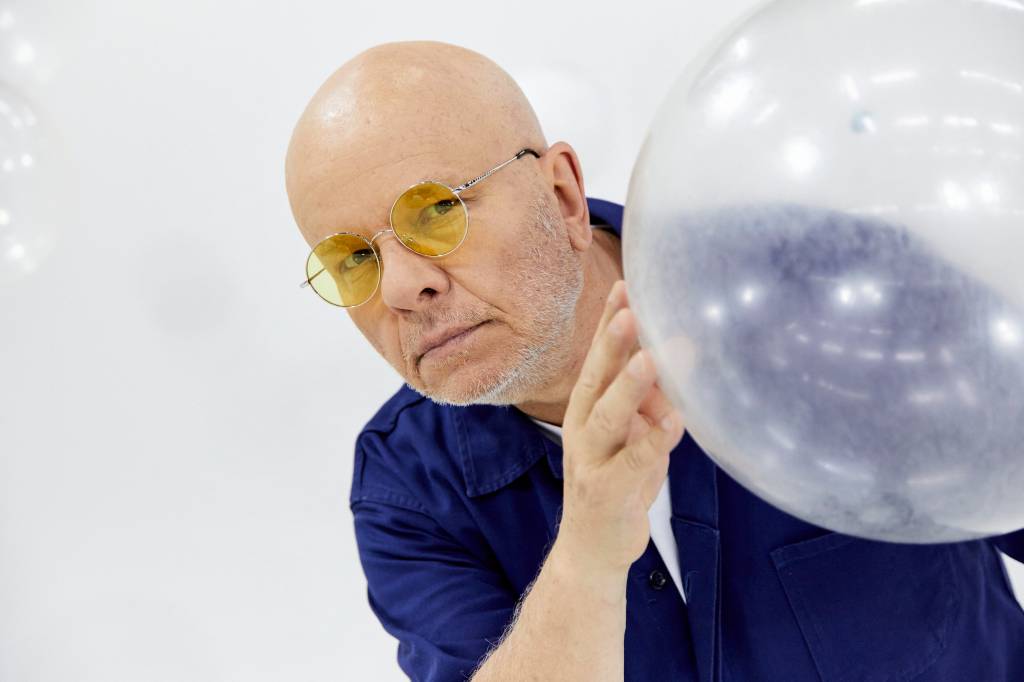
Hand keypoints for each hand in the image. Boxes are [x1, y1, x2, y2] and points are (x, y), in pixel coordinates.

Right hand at [555, 280, 685, 575]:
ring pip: (607, 417)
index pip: (597, 357)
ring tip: (649, 359)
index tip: (625, 286)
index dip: (608, 323)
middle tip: (630, 309)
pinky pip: (633, 461)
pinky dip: (654, 441)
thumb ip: (651, 398)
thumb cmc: (616, 479)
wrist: (593, 546)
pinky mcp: (609, 489)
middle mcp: (582, 426)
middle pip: (594, 378)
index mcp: (586, 407)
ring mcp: (592, 458)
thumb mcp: (634, 432)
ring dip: (628, 386)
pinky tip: (674, 422)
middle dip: (612, 343)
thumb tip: (684, 357)